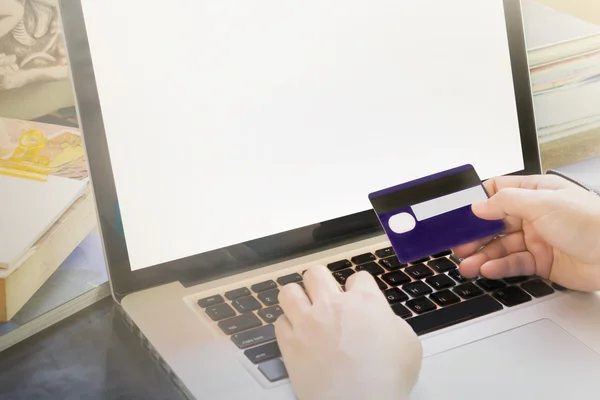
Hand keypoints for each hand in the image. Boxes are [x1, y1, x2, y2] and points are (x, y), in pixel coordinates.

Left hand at [275, 266, 421, 399]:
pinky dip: (287, 326)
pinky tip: (296, 333)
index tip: (358, 296)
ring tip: (303, 308)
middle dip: (321, 282)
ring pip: (290, 291)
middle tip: (325, 295)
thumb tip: (384, 322)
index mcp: (365, 301)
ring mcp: (308, 322)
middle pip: (316, 274)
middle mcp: (332, 305)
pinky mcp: (290, 343)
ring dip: (297, 298)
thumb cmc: (387, 377)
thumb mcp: (408, 343)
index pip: (358, 277)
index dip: (359, 286)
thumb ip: (392, 323)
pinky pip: (280, 322)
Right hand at [453, 174, 599, 291]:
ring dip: (482, 255)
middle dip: (475, 234)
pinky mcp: (542, 262)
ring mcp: (537, 239)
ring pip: (501, 246)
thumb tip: (479, 205)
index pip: (498, 192)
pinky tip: (487, 269)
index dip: (477, 202)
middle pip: (495, 223)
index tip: (458, 213)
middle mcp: (535, 215)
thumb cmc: (592, 223)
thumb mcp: (543, 203)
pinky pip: (513, 263)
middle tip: (458, 244)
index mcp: (535, 192)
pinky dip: (498, 267)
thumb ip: (506, 202)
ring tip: (467, 264)